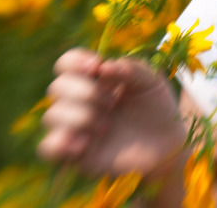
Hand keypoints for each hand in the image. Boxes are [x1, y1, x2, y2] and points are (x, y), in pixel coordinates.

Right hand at [37, 48, 187, 178]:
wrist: (168, 144)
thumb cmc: (157, 107)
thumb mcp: (152, 81)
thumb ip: (132, 68)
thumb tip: (104, 68)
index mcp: (93, 79)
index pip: (66, 64)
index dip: (74, 61)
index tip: (96, 66)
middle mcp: (79, 101)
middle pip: (56, 87)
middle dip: (84, 91)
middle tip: (112, 102)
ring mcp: (75, 128)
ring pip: (51, 116)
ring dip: (79, 116)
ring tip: (105, 125)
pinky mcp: (76, 154)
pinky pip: (48, 147)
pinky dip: (60, 142)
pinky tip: (85, 143)